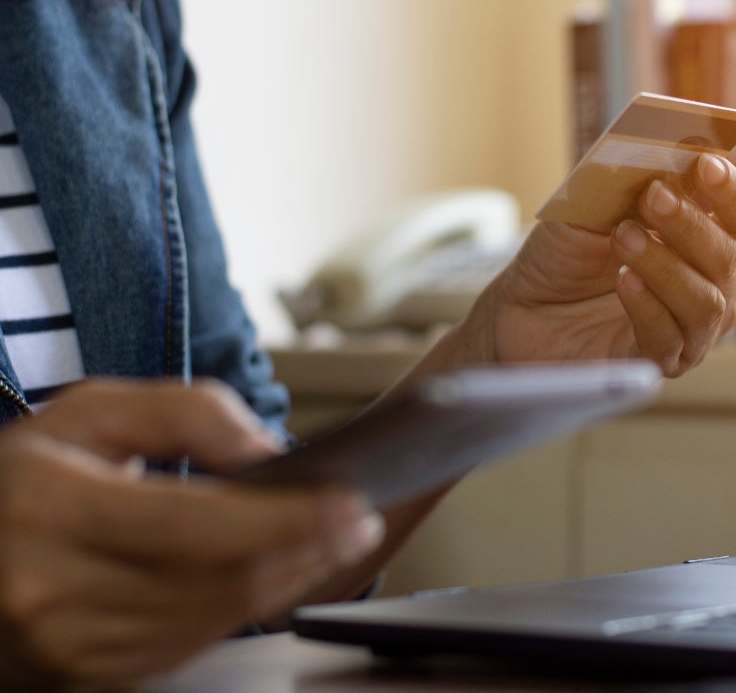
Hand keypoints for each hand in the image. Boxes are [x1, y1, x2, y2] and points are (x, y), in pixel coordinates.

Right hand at [0, 380, 384, 687]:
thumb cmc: (25, 476)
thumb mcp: (89, 412)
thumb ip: (183, 412)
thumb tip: (265, 453)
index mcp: (49, 507)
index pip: (198, 525)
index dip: (288, 519)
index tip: (352, 504)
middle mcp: (50, 588)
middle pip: (217, 581)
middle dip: (306, 552)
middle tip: (359, 524)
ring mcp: (64, 645)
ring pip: (212, 620)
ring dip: (285, 584)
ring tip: (329, 545)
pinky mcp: (82, 677)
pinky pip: (188, 647)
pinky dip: (242, 610)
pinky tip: (275, 577)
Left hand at [486, 153, 735, 376]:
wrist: (522, 308)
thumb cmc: (565, 255)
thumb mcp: (589, 206)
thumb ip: (622, 181)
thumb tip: (649, 152)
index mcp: (708, 240)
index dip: (733, 190)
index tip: (703, 164)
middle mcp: (711, 286)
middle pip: (729, 256)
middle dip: (691, 223)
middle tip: (653, 196)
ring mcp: (690, 329)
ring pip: (705, 302)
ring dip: (665, 264)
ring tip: (624, 237)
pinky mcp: (658, 363)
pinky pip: (667, 338)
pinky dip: (647, 306)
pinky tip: (624, 281)